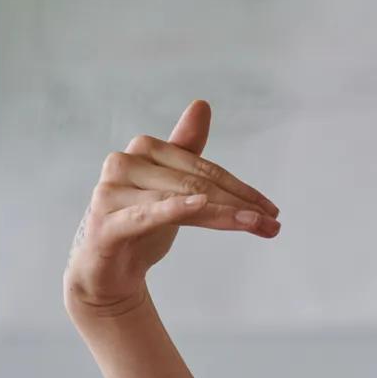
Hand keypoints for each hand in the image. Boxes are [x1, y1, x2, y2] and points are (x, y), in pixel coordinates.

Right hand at [64, 99, 280, 316]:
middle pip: (196, 183)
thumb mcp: (170, 188)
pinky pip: (146, 213)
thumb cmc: (139, 225)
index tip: (270, 208)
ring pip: (180, 199)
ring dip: (224, 214)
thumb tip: (201, 104)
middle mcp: (124, 163)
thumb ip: (185, 149)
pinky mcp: (105, 223)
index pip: (202, 168)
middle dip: (239, 204)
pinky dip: (173, 208)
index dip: (239, 188)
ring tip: (257, 226)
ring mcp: (111, 192)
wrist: (104, 273)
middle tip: (272, 223)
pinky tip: (198, 205)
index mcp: (143, 149)